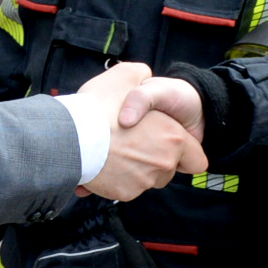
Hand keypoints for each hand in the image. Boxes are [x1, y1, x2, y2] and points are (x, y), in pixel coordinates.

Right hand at [72, 63, 205, 199]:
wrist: (69, 138)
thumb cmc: (98, 107)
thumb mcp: (125, 75)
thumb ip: (141, 74)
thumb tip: (143, 74)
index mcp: (173, 138)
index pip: (197, 160)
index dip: (186, 152)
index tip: (168, 145)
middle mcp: (163, 163)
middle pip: (168, 169)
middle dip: (153, 157)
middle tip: (131, 141)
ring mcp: (143, 182)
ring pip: (145, 178)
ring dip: (133, 168)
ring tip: (112, 151)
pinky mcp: (124, 193)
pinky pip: (124, 187)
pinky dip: (114, 178)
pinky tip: (101, 163)